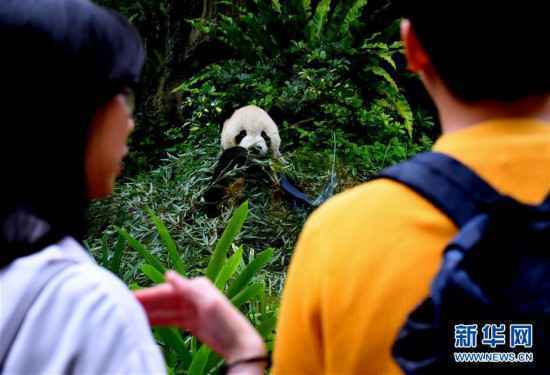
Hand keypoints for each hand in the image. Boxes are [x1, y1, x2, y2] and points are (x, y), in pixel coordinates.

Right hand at [135, 272, 266, 368]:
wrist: (239, 344)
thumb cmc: (226, 322)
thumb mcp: (208, 303)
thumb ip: (187, 288)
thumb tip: (168, 273)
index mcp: (196, 286)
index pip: (166, 291)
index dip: (147, 295)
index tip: (129, 297)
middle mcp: (192, 294)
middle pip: (163, 299)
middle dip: (144, 303)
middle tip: (120, 307)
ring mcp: (191, 308)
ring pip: (164, 310)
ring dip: (148, 313)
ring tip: (128, 316)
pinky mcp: (191, 321)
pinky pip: (170, 319)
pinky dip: (157, 321)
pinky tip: (144, 323)